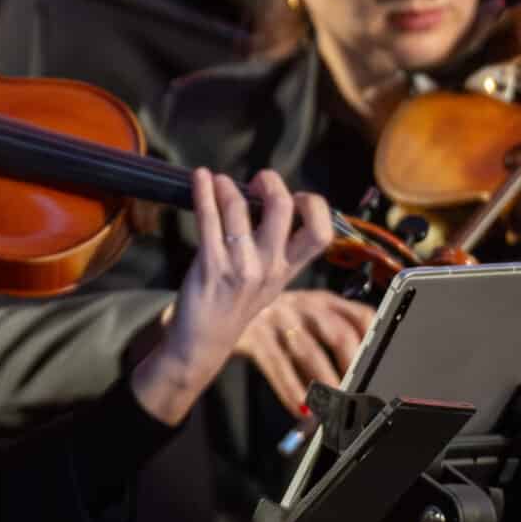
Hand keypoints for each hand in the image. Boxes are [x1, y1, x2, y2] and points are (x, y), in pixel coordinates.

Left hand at [132, 169, 335, 425]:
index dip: (314, 207)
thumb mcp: (268, 283)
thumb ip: (277, 250)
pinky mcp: (210, 265)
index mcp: (288, 270)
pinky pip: (208, 219)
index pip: (321, 235)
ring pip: (239, 209)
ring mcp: (240, 266)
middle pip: (283, 209)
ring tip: (218, 181)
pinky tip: (199, 179)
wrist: (203, 343)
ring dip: (226, 187)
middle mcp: (269, 267)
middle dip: (271, 183)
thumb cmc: (233, 306)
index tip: (297, 196)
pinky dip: (203, 192)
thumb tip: (270, 202)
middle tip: (257, 180)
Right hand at [231, 289, 375, 417]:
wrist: (219, 304)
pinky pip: (276, 365)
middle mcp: (303, 303)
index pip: (361, 316)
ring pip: (307, 352)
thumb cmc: (272, 321)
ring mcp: (276, 317)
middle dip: (351, 369)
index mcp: (323, 300)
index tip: (381, 368)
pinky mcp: (252, 334)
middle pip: (338, 334)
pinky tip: (299, 408)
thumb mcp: (303, 320)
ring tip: (332, 408)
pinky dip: (290, 390)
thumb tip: (355, 383)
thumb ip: (329, 341)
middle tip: (357, 395)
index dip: (374, 343)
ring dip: (323, 384)